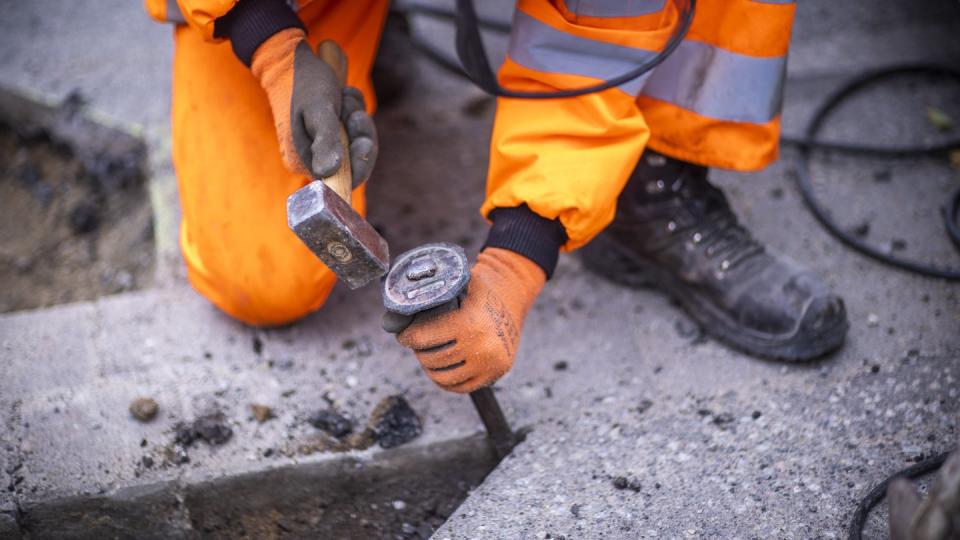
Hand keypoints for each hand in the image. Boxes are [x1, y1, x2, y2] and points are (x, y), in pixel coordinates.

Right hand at [251, 30, 376, 185]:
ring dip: (357, 116)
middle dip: (360, 135)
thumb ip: (325, 140)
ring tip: (345, 97)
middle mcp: (313, 157)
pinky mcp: (331, 129)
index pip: (340, 181)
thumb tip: (328, 172)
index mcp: (303, 160)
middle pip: (354, 162)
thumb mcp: (317, 110)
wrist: (292, 58)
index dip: (359, 165)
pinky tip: (344, 93)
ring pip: (357, 141)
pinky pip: (354, 127)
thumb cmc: (304, 83)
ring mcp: (323, 143)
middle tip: (355, 114)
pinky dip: (355, 109)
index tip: (363, 143)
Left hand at [391, 248, 545, 392]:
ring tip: (429, 354)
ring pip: (443, 377)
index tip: (404, 335)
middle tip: (418, 343)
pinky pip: (459, 387)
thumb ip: (426, 299)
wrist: (512, 296)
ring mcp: (489, 364)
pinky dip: (445, 380)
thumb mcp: (455, 284)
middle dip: (419, 351)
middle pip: (431, 359)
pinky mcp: (494, 375)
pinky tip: (441, 368)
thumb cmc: (477, 288)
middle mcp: (480, 346)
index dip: (407, 337)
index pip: (422, 338)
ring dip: (430, 367)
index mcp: (468, 323)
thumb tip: (389, 321)